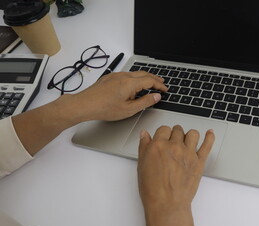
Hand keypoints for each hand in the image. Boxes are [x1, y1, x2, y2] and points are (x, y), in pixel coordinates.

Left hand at [11, 71, 166, 155]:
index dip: (160, 85)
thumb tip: (156, 97)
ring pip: (135, 73)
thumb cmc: (104, 108)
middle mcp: (124, 76)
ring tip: (150, 84)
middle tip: (162, 83)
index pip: (150, 81)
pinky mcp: (110, 77)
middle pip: (144, 74)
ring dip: (145, 78)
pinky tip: (134, 86)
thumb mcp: (129, 110)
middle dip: (154, 78)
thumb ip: (145, 102)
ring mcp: (116, 75)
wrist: (84, 104)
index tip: (165, 89)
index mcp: (130, 83)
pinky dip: (135, 78)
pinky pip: (127, 75)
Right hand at [137, 125, 214, 225]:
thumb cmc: (153, 190)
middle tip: (173, 142)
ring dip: (189, 135)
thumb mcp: (142, 166)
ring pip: (192, 133)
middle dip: (175, 134)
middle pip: (177, 130)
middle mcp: (174, 147)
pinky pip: (207, 145)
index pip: (163, 129)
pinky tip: (209, 133)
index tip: (163, 138)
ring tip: (186, 141)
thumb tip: (144, 135)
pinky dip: (210, 137)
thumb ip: (144, 147)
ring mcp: (189, 153)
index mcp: (159, 145)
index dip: (163, 134)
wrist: (167, 205)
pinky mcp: (199, 161)